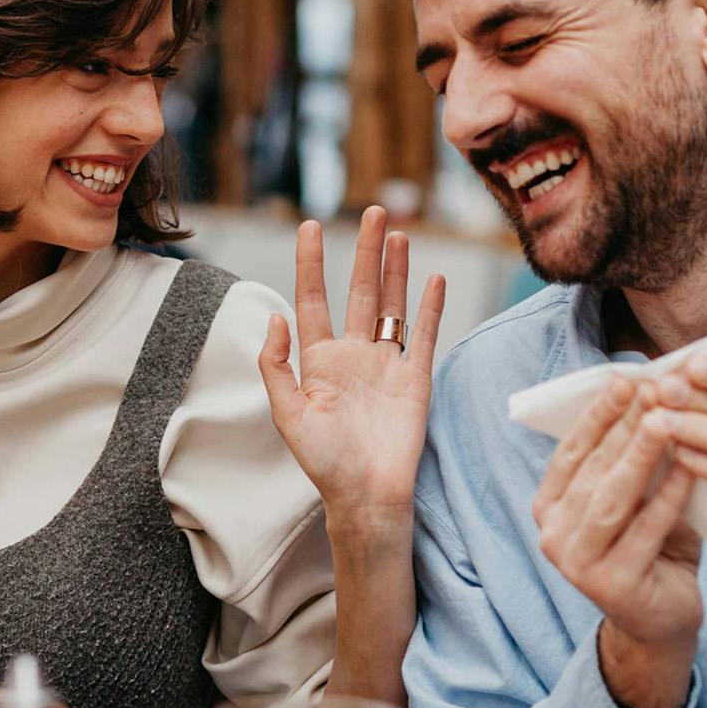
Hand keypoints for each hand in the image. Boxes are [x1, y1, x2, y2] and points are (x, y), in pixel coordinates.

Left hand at [258, 207, 445, 520]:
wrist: (367, 496)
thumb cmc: (323, 462)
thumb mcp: (287, 414)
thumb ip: (277, 365)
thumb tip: (273, 318)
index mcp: (319, 360)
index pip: (313, 299)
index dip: (311, 263)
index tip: (310, 227)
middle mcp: (354, 355)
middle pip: (361, 290)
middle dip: (366, 251)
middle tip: (372, 211)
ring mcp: (386, 364)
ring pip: (393, 304)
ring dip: (396, 269)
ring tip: (399, 232)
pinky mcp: (415, 378)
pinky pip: (423, 334)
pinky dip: (429, 306)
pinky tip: (433, 277)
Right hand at [533, 377, 702, 707]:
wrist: (662, 621)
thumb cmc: (652, 547)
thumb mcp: (636, 498)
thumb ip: (635, 460)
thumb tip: (655, 395)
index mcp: (549, 506)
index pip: (570, 450)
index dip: (597, 413)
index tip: (625, 377)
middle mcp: (552, 534)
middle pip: (591, 469)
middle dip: (623, 426)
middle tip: (654, 389)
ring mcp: (576, 563)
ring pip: (610, 499)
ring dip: (639, 456)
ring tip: (666, 421)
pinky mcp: (610, 586)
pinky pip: (643, 532)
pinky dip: (667, 498)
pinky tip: (689, 468)